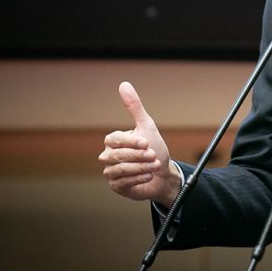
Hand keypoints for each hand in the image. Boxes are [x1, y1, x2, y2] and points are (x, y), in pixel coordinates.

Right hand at [98, 81, 180, 206]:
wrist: (163, 174)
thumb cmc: (155, 149)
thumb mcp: (147, 126)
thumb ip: (134, 107)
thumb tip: (124, 84)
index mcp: (114, 141)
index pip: (115, 139)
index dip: (131, 142)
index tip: (147, 143)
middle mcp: (108, 156)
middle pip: (117, 156)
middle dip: (139, 156)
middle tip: (154, 156)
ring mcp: (110, 172)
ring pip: (120, 169)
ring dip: (141, 168)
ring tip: (154, 166)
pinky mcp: (116, 186)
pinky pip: (123, 182)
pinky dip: (139, 178)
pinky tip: (148, 176)